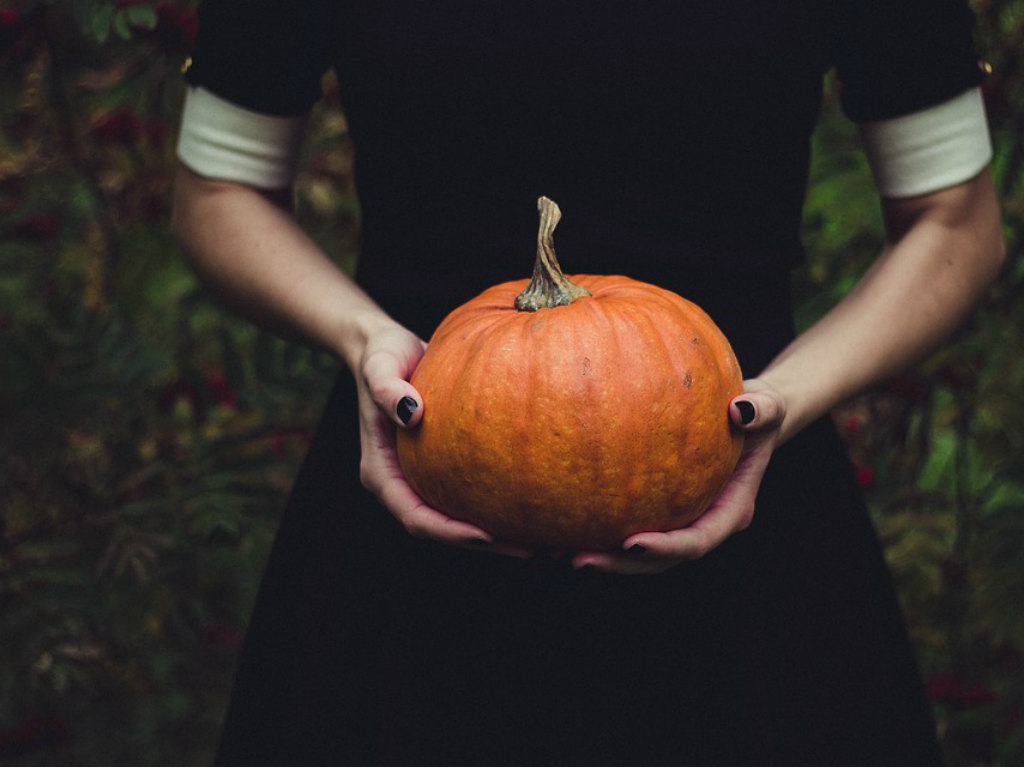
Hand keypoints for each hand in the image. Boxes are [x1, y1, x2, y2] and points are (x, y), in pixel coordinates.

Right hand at [356, 325, 531, 557]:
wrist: (390, 347)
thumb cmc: (382, 355)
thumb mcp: (380, 366)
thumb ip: (387, 388)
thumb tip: (412, 413)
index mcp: (382, 473)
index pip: (415, 517)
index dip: (449, 532)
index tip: (485, 535)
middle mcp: (403, 483)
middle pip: (443, 529)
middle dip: (485, 544)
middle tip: (532, 549)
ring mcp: (424, 477)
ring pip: (460, 518)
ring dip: (499, 533)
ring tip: (545, 538)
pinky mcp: (445, 467)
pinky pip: (473, 493)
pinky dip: (500, 503)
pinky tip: (538, 501)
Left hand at [571, 378, 785, 574]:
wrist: (744, 415)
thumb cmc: (756, 409)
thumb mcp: (769, 404)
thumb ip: (762, 409)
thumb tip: (741, 411)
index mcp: (730, 510)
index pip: (697, 541)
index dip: (666, 549)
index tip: (632, 544)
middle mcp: (701, 523)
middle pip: (660, 560)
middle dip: (620, 565)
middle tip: (578, 561)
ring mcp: (677, 520)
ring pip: (637, 553)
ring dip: (600, 556)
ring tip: (556, 552)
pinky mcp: (655, 509)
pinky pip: (623, 523)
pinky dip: (593, 529)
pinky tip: (556, 525)